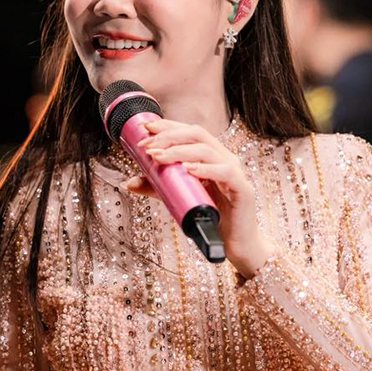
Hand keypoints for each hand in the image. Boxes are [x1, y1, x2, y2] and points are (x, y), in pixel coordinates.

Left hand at [123, 118, 274, 278]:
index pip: (189, 131)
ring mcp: (235, 171)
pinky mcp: (242, 188)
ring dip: (180, 152)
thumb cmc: (209, 217)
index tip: (145, 127)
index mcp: (212, 155)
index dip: (168, 126)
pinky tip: (188, 169)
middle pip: (198, 134)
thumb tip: (130, 182)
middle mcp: (224, 158)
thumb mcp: (178, 197)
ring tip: (159, 157)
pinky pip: (224, 172)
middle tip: (148, 146)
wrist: (232, 244)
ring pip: (207, 150)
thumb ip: (157, 187)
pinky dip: (204, 169)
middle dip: (169, 136)